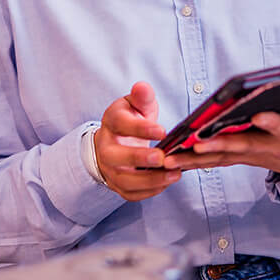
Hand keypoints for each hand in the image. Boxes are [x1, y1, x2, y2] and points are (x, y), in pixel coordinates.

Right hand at [94, 82, 181, 201]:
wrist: (117, 139)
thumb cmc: (131, 118)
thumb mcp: (137, 103)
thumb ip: (142, 97)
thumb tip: (142, 86)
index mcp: (111, 122)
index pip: (121, 125)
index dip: (141, 128)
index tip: (162, 131)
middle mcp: (106, 147)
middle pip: (116, 156)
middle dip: (139, 159)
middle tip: (162, 158)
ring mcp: (110, 168)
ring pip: (124, 180)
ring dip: (149, 180)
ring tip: (173, 174)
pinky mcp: (118, 184)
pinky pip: (131, 193)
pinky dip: (149, 191)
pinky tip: (167, 182)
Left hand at [162, 97, 279, 188]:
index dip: (271, 122)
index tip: (259, 115)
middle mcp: (269, 147)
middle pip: (241, 144)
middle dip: (218, 143)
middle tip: (196, 141)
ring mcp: (253, 154)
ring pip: (221, 156)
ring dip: (195, 156)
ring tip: (169, 155)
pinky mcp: (242, 157)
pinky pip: (215, 160)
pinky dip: (193, 160)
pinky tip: (170, 158)